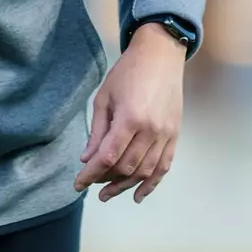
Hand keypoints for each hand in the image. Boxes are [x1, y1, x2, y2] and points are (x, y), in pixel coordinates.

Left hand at [74, 24, 184, 202]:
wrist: (161, 56)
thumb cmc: (128, 72)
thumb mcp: (105, 97)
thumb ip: (97, 131)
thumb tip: (87, 159)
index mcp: (130, 118)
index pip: (108, 157)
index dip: (91, 174)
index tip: (77, 183)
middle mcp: (151, 130)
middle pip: (126, 167)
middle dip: (105, 180)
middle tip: (91, 184)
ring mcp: (166, 135)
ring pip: (145, 171)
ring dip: (125, 186)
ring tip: (108, 193)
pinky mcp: (174, 135)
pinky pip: (164, 166)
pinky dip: (152, 184)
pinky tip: (138, 195)